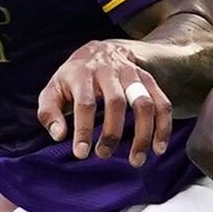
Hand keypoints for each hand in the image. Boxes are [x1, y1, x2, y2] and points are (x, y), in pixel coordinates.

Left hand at [37, 40, 172, 164]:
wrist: (101, 51)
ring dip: (143, 134)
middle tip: (103, 154)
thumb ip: (49, 112)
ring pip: (144, 103)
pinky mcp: (149, 81)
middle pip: (116, 102)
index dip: (83, 129)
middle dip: (112, 132)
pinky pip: (162, 104)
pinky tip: (158, 149)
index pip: (85, 103)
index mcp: (83, 74)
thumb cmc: (73, 79)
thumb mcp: (53, 89)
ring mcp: (133, 75)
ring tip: (136, 160)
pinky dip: (163, 127)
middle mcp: (110, 71)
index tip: (81, 153)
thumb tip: (59, 135)